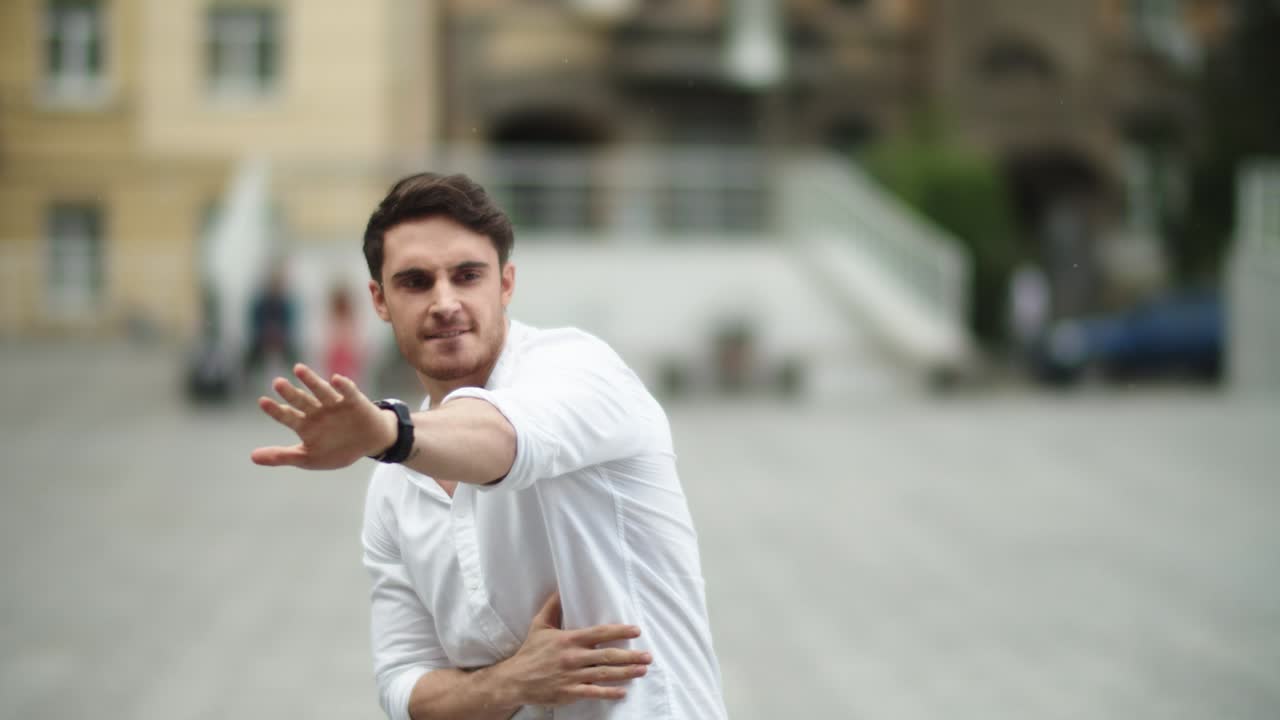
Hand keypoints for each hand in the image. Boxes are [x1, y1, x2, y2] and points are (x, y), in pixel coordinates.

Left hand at [250, 363, 396, 469]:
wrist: (369, 443)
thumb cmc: (338, 450)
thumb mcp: (309, 458)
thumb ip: (282, 456)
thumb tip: (252, 457)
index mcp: (305, 424)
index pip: (287, 415)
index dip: (275, 410)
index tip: (262, 401)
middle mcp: (317, 411)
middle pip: (301, 400)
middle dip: (290, 393)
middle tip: (277, 383)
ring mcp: (335, 404)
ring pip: (320, 391)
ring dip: (311, 381)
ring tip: (298, 369)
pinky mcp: (354, 401)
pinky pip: (348, 392)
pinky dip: (342, 386)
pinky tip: (335, 379)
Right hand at [497, 592, 651, 706]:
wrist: (515, 680)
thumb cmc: (529, 652)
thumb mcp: (539, 625)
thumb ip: (552, 606)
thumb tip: (559, 587)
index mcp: (569, 640)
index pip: (600, 633)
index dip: (619, 631)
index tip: (636, 631)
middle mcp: (574, 657)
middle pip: (608, 656)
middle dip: (631, 656)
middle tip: (648, 655)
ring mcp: (573, 676)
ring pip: (604, 674)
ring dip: (626, 672)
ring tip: (642, 670)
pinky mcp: (570, 692)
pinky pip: (593, 692)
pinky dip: (609, 692)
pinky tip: (623, 692)